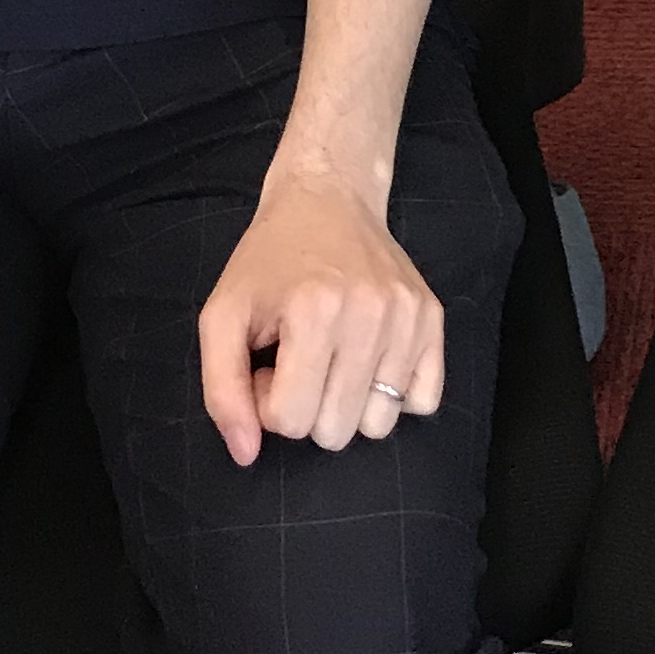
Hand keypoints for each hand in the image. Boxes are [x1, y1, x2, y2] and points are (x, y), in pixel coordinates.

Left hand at [198, 162, 444, 462]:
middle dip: (307, 406)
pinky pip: (423, 402)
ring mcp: (408, 316)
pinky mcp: (432, 318)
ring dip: (349, 404)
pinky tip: (369, 360)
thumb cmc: (269, 262)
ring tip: (334, 359)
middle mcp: (369, 314)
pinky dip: (394, 394)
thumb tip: (246, 453)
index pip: (289, 420)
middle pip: (335, 430)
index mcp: (314, 312)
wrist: (327, 200)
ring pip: (379, 425)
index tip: (269, 361)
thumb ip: (222, 391)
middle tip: (300, 359)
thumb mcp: (222, 315)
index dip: (268, 400)